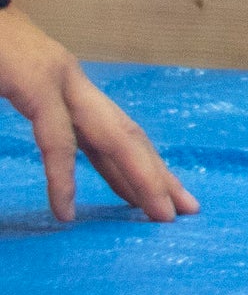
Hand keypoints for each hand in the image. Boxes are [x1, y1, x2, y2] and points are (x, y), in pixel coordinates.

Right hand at [0, 5, 198, 222]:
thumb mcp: (12, 85)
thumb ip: (39, 114)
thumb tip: (53, 142)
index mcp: (69, 86)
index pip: (117, 132)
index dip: (143, 165)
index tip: (166, 195)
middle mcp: (74, 82)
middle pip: (127, 137)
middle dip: (157, 176)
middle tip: (184, 212)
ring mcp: (58, 81)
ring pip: (110, 137)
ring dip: (137, 176)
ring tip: (156, 214)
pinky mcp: (34, 83)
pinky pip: (56, 137)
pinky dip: (62, 175)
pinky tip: (66, 209)